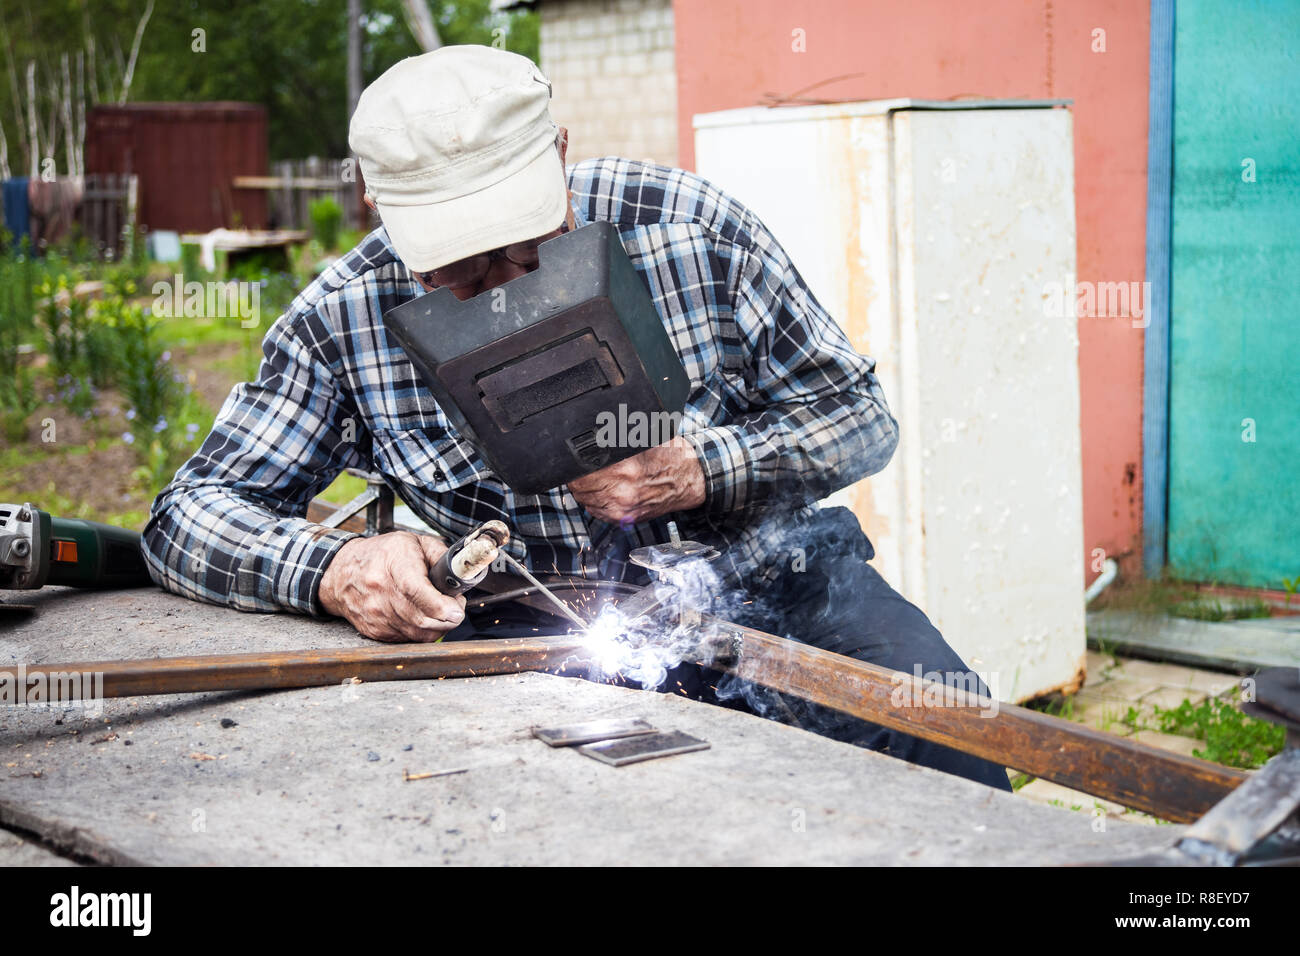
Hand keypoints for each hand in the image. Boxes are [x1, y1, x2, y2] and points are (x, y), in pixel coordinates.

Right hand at [318, 532, 466, 641]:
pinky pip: (407, 639)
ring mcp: (375, 614)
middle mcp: (381, 591)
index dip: (440, 605)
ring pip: (417, 633)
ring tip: (440, 610)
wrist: (341, 573)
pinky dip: (421, 632)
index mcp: (393, 563)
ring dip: (437, 626)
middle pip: (421, 618)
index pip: (416, 591)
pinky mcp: (374, 630)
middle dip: (448, 618)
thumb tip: (460, 574)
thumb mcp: (414, 541)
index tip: (457, 610)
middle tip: (455, 608)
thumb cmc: (381, 555)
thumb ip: (440, 555)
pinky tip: (422, 617)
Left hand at [568, 436, 705, 523]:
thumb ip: (619, 434)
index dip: (572, 464)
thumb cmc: (672, 456)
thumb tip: (593, 428)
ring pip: (585, 501)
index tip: (573, 458)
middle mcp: (623, 494)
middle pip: (579, 488)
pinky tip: (601, 489)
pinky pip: (597, 512)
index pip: (580, 473)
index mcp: (626, 470)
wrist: (692, 480)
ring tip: (592, 476)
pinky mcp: (627, 519)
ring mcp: (624, 510)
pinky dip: (593, 501)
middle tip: (582, 465)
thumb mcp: (647, 436)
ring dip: (583, 489)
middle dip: (577, 475)